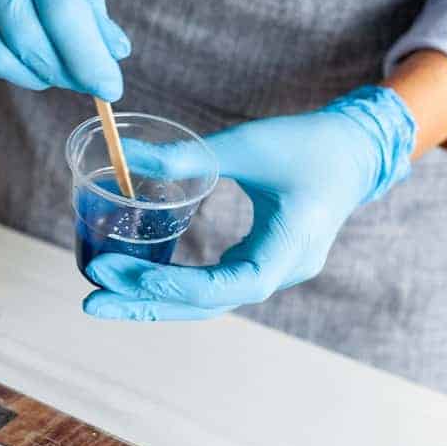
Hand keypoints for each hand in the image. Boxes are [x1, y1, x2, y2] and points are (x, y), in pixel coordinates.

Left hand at [82, 86, 416, 319]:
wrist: (355, 149)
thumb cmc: (307, 142)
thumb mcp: (247, 145)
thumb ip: (187, 156)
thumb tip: (122, 155)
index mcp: (290, 248)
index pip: (230, 284)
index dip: (177, 285)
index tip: (127, 275)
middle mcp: (284, 271)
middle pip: (209, 303)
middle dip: (148, 303)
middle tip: (91, 299)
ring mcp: (276, 271)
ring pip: (210, 298)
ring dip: (157, 298)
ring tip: (103, 294)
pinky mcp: (265, 261)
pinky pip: (216, 283)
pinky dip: (177, 283)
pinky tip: (138, 279)